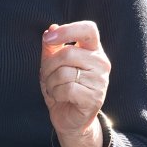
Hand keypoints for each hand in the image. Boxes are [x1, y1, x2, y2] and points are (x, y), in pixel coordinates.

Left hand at [40, 20, 110, 146]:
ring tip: (54, 88)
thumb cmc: (61, 88)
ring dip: (50, 82)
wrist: (69, 119)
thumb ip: (51, 47)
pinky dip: (56, 93)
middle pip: (68, 53)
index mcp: (93, 50)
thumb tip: (51, 28)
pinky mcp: (94, 97)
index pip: (88, 29)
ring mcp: (100, 81)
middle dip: (48, 65)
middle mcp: (101, 63)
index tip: (49, 38)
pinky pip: (68, 88)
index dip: (67, 30)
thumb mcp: (52, 66)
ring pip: (65, 72)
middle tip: (45, 76)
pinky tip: (60, 97)